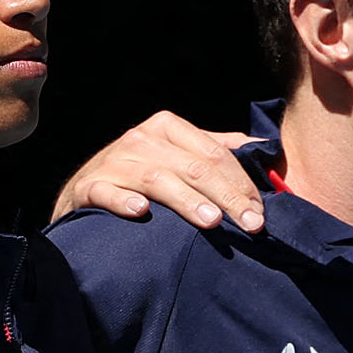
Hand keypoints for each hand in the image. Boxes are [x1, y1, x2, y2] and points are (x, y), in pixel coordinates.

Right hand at [51, 113, 262, 232]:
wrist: (85, 190)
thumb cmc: (142, 174)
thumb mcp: (179, 154)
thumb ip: (217, 150)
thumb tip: (267, 149)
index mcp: (167, 127)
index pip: (214, 153)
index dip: (241, 182)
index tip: (260, 212)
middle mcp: (141, 139)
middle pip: (193, 167)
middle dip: (226, 196)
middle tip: (249, 224)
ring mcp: (115, 162)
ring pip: (157, 179)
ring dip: (186, 200)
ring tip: (211, 220)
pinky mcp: (90, 187)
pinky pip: (107, 193)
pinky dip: (124, 201)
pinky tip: (141, 212)